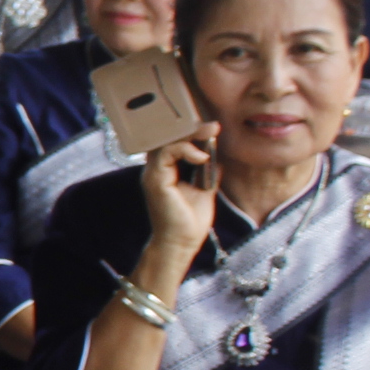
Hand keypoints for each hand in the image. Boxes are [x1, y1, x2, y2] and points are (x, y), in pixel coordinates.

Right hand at [141, 128, 216, 265]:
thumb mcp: (204, 189)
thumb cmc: (190, 221)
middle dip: (191, 129)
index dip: (191, 133)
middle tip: (212, 126)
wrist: (182, 243)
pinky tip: (201, 157)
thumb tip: (216, 156)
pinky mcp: (156, 181)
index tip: (212, 128)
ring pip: (164, 142)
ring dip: (189, 137)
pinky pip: (166, 154)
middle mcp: (156, 171)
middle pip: (166, 138)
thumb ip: (207, 172)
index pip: (172, 143)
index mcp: (165, 172)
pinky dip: (184, 150)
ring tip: (209, 136)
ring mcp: (153, 175)